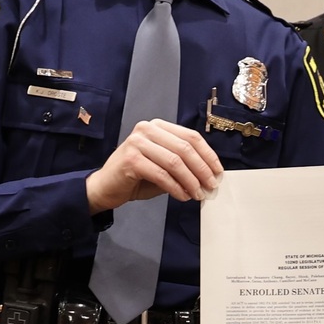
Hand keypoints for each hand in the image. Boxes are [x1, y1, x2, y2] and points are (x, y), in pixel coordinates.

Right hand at [84, 118, 222, 213]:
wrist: (104, 187)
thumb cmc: (136, 177)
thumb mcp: (164, 165)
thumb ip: (183, 164)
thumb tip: (210, 174)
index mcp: (158, 127)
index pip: (191, 136)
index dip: (208, 155)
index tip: (218, 171)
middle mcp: (147, 130)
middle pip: (185, 148)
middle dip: (202, 169)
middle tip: (211, 186)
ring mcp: (137, 143)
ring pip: (175, 162)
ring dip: (191, 181)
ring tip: (198, 194)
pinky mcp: (131, 159)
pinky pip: (162, 175)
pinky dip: (176, 188)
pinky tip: (182, 196)